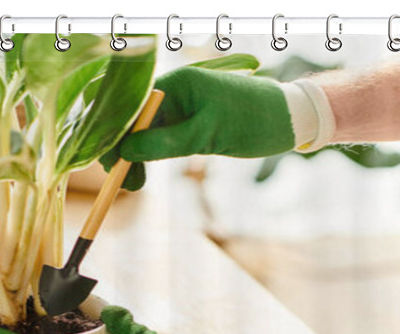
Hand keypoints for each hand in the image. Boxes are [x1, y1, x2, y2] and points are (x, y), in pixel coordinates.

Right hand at [100, 67, 295, 190]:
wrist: (288, 120)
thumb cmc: (253, 119)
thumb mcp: (207, 135)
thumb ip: (165, 143)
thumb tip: (126, 152)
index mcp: (178, 83)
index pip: (132, 106)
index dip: (116, 135)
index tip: (111, 164)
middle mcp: (175, 92)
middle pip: (133, 121)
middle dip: (122, 150)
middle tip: (123, 184)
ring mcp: (181, 108)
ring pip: (143, 134)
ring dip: (133, 159)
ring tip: (134, 186)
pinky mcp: (188, 125)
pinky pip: (156, 140)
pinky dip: (147, 158)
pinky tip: (141, 176)